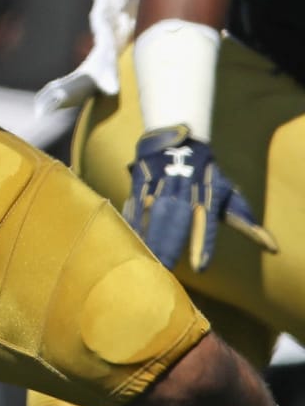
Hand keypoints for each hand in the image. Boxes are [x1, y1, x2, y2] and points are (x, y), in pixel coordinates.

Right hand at [123, 126, 276, 271]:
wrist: (178, 138)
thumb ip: (245, 222)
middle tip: (165, 267)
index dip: (201, 245)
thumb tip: (273, 248)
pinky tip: (131, 237)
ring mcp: (159, 185)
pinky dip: (132, 220)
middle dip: (169, 244)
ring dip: (150, 235)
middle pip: (175, 222)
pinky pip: (135, 202)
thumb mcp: (226, 195)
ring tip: (146, 255)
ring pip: (153, 213)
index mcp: (204, 196)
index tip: (199, 267)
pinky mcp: (141, 180)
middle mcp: (182, 192)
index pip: (204, 225)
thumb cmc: (206, 175)